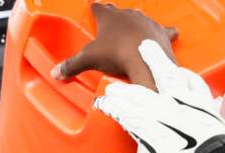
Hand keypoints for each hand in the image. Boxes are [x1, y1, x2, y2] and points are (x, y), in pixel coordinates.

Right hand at [54, 3, 176, 87]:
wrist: (145, 61)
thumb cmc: (117, 55)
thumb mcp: (89, 60)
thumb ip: (72, 65)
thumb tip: (56, 73)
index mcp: (109, 17)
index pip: (98, 7)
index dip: (94, 7)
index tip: (92, 4)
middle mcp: (129, 15)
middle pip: (120, 12)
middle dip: (116, 16)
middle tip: (113, 21)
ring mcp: (147, 22)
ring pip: (141, 18)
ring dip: (138, 24)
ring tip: (134, 31)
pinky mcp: (161, 33)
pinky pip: (165, 30)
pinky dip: (165, 32)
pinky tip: (168, 33)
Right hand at [94, 40, 224, 152]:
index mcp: (140, 122)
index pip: (117, 108)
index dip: (107, 105)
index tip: (101, 105)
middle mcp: (159, 106)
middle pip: (135, 91)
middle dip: (121, 89)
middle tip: (114, 88)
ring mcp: (182, 100)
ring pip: (164, 73)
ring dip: (154, 59)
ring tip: (146, 48)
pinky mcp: (202, 102)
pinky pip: (192, 81)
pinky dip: (184, 74)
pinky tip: (180, 71)